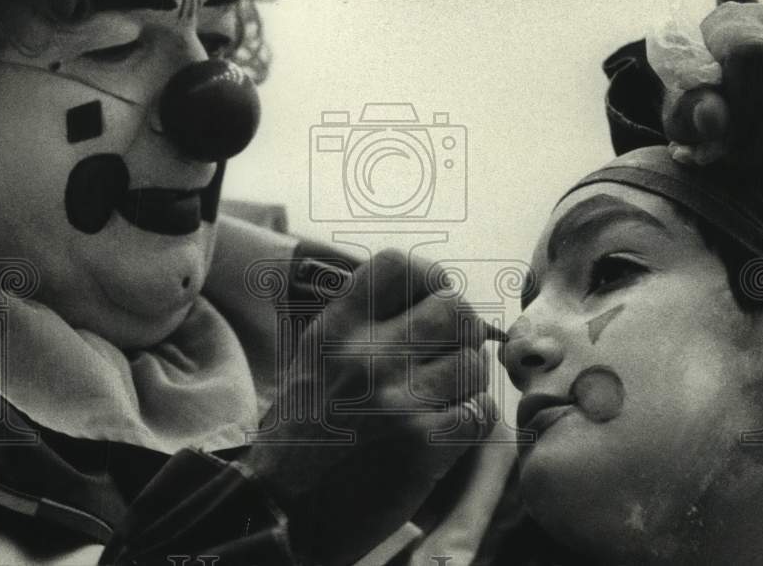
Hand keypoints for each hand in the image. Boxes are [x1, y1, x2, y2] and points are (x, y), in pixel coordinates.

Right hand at [240, 248, 497, 565]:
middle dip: (460, 328)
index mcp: (337, 327)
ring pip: (474, 361)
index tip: (430, 296)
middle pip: (454, 308)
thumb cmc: (306, 420)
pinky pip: (479, 410)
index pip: (398, 265)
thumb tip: (431, 288)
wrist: (283, 497)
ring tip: (444, 390)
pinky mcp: (421, 442)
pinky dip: (471, 416)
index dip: (428, 276)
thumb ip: (363, 314)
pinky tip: (448, 421)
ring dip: (467, 377)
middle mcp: (366, 355)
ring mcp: (396, 399)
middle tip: (448, 347)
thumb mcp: (318, 350)